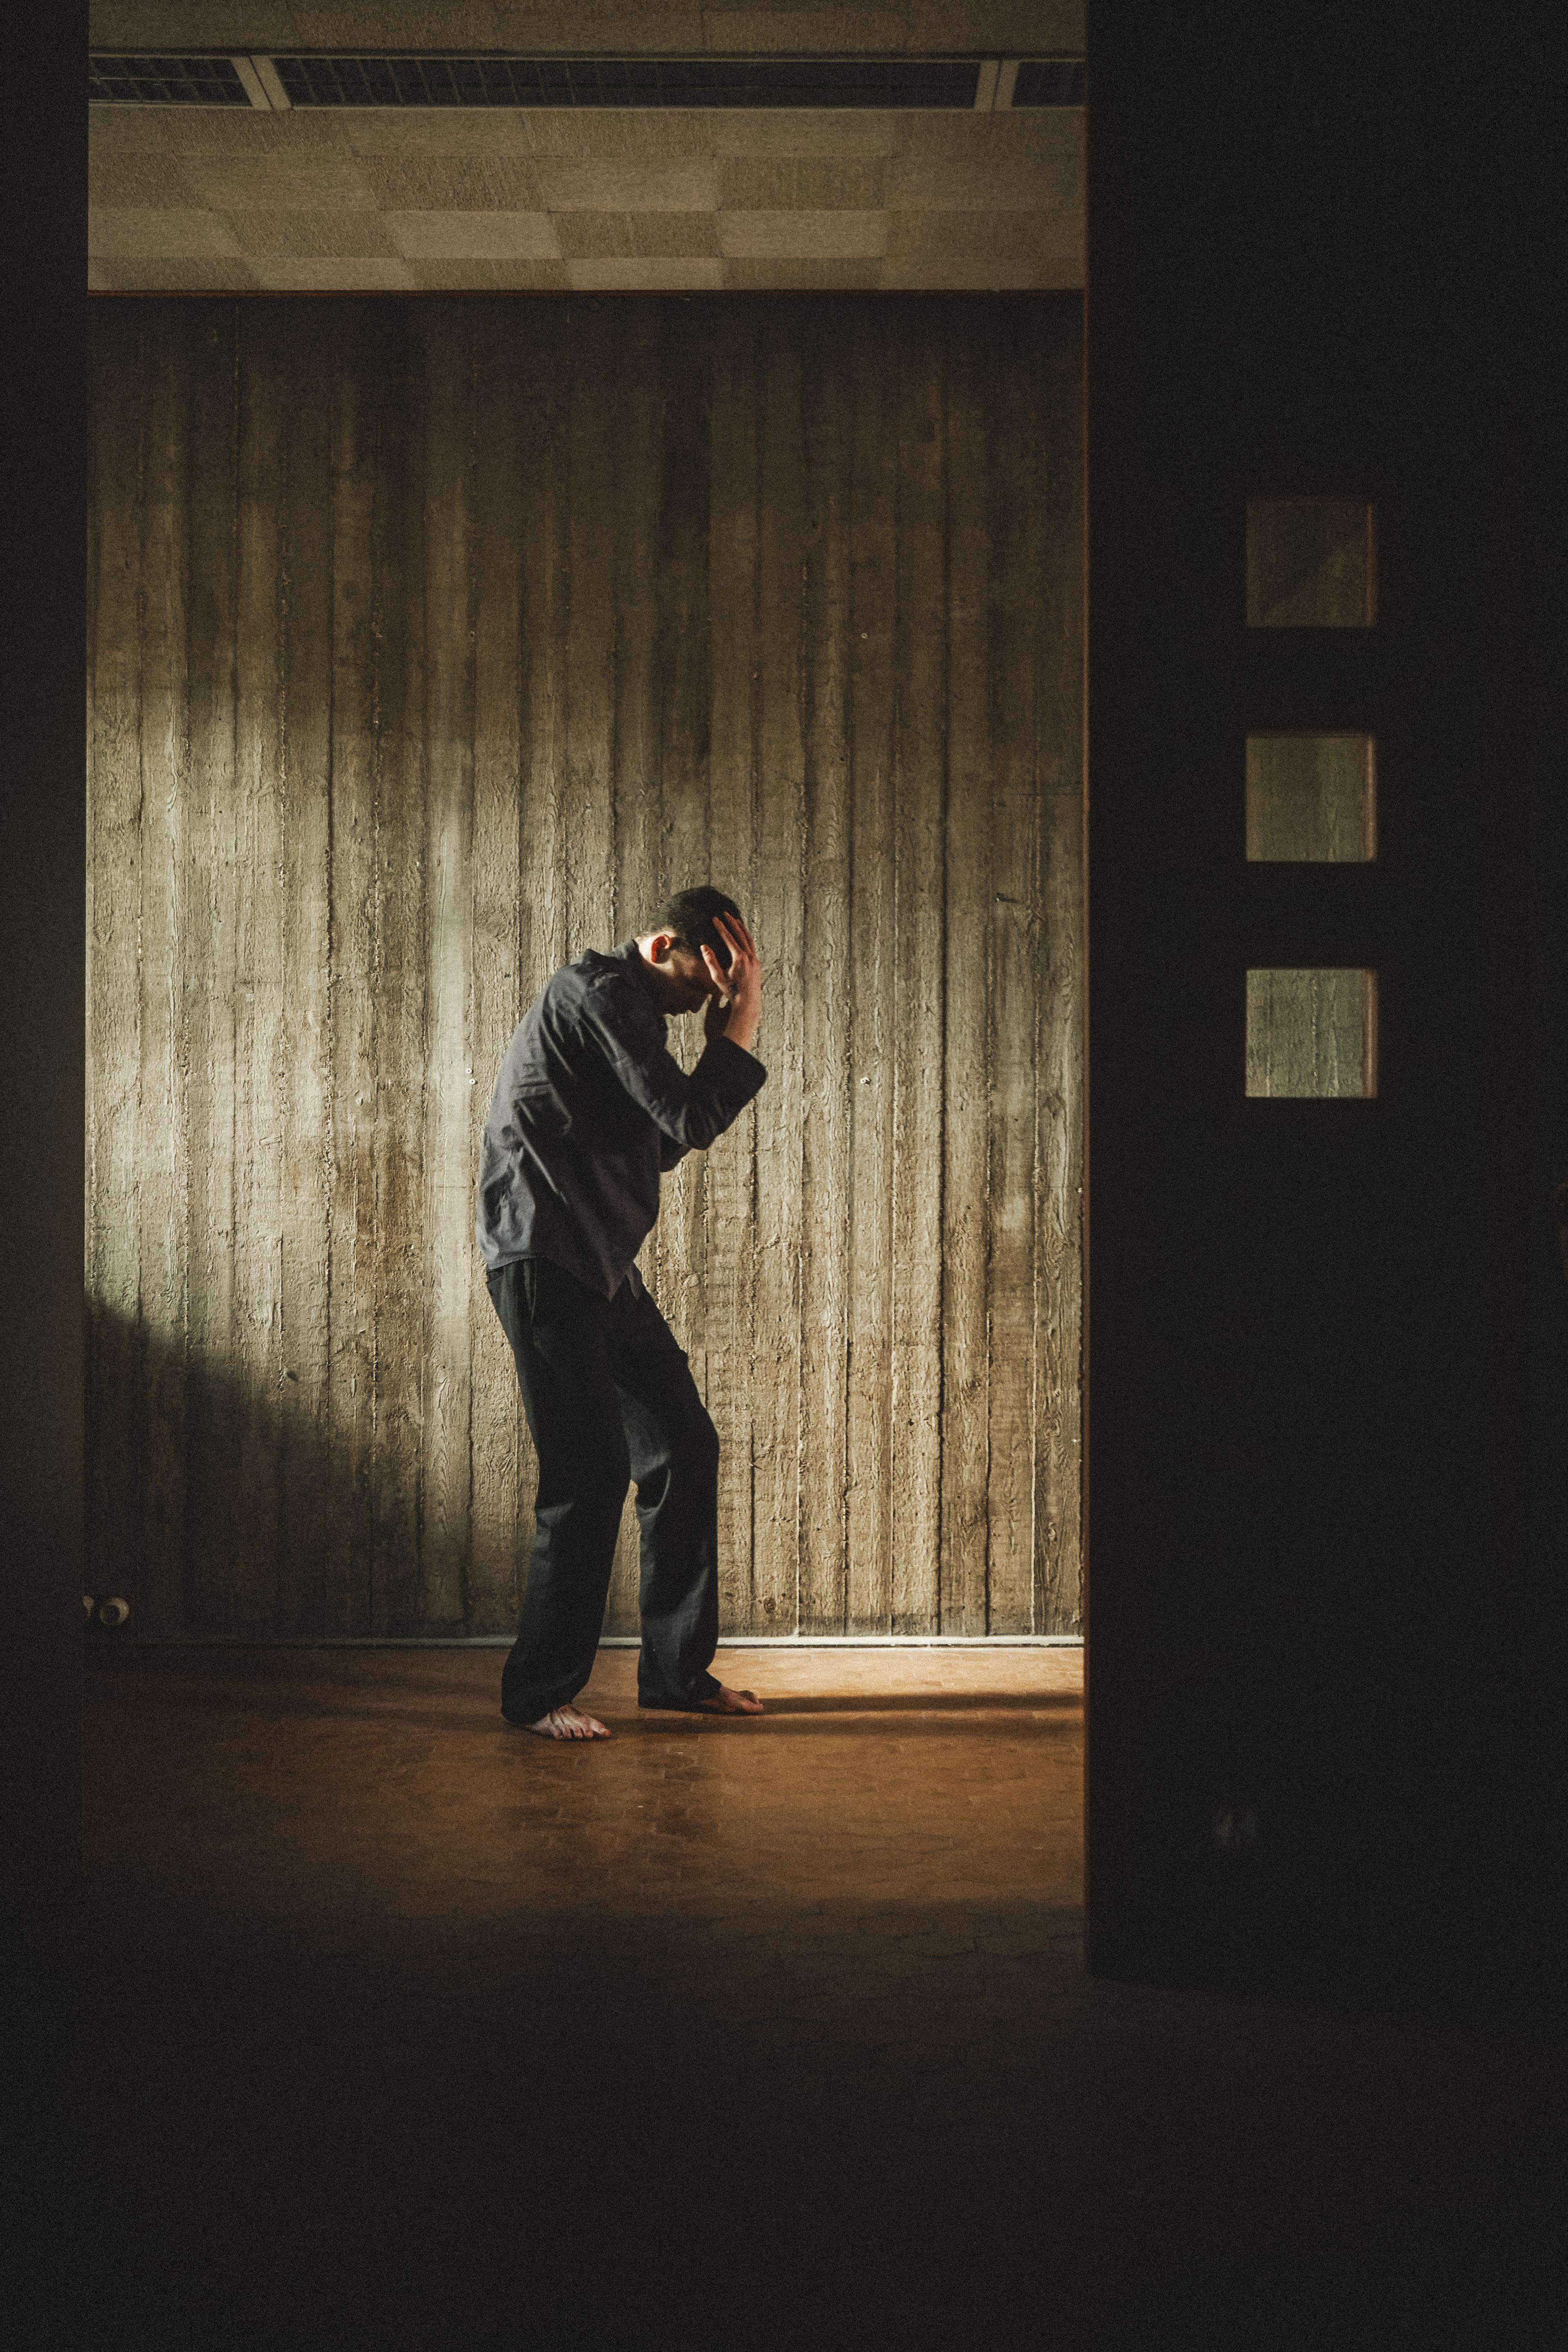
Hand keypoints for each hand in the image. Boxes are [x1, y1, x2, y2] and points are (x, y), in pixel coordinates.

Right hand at [701, 915, 761, 1053]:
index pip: (729, 938)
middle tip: (726, 913)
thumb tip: (704, 946)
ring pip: (749, 939)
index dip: (721, 927)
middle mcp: (749, 956)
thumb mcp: (718, 977)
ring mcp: (755, 960)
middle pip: (740, 934)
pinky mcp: (757, 964)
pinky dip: (747, 939)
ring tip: (736, 920)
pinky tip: (743, 937)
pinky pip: (752, 947)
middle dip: (732, 923)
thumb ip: (711, 961)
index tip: (715, 918)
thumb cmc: (731, 991)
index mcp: (739, 958)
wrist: (747, 1002)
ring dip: (742, 929)